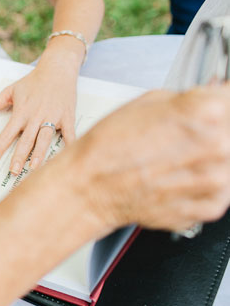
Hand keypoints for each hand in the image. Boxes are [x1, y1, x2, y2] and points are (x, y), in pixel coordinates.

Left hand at [0, 61, 77, 173]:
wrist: (58, 69)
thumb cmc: (32, 82)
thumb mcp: (10, 91)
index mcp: (21, 112)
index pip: (6, 134)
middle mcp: (36, 116)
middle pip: (25, 140)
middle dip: (18, 157)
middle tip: (12, 172)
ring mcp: (53, 117)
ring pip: (44, 139)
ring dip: (39, 154)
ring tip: (33, 168)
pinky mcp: (68, 117)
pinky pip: (69, 134)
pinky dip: (69, 145)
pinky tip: (65, 158)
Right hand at [72, 85, 229, 231]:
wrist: (89, 189)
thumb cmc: (108, 149)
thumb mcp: (148, 101)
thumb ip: (192, 97)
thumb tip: (215, 97)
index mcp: (206, 113)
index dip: (218, 102)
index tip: (211, 106)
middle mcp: (218, 147)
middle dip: (214, 131)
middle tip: (184, 136)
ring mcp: (216, 181)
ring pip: (228, 162)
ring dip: (210, 159)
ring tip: (177, 159)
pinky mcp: (210, 207)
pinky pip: (222, 191)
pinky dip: (205, 186)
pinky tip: (178, 179)